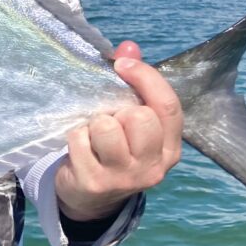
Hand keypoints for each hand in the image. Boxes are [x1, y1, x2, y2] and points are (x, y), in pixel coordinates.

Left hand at [55, 40, 182, 221]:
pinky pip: (80, 139)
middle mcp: (153, 167)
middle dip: (118, 110)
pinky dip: (75, 136)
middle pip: (139, 117)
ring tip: (94, 135)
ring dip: (94, 124)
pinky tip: (79, 148)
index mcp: (170, 148)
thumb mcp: (130, 120)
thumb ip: (134, 82)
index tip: (122, 64)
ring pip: (107, 127)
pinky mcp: (94, 183)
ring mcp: (124, 178)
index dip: (146, 78)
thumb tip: (128, 46)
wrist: (90, 198)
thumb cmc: (113, 149)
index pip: (168, 106)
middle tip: (109, 121)